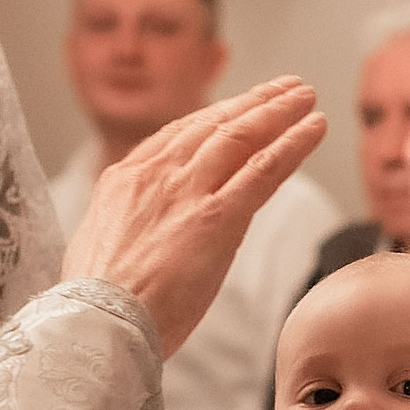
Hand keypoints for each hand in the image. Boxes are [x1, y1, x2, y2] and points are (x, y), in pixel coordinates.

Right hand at [62, 77, 324, 356]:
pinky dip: (293, 144)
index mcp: (124, 180)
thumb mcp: (97, 248)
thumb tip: (139, 235)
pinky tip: (315, 128)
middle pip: (213, 125)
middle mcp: (156, 175)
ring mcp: (187, 192)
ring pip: (241, 136)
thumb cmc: (94, 306)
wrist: (97, 322)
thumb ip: (127, 227)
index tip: (238, 106)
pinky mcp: (217, 218)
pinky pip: (264, 169)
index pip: (178, 135)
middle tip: (284, 88)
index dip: (214, 116)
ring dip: (279, 112)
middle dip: (253, 103)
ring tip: (306, 97)